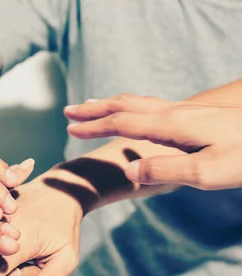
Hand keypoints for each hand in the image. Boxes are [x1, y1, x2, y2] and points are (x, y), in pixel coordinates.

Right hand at [65, 94, 241, 189]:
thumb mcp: (206, 173)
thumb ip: (165, 170)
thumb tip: (129, 169)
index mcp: (171, 126)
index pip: (122, 123)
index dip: (94, 126)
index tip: (70, 130)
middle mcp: (174, 112)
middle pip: (124, 105)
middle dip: (94, 109)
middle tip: (69, 112)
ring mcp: (184, 111)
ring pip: (137, 101)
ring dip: (110, 104)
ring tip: (91, 107)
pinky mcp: (193, 114)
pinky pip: (150, 104)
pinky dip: (129, 106)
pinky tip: (132, 112)